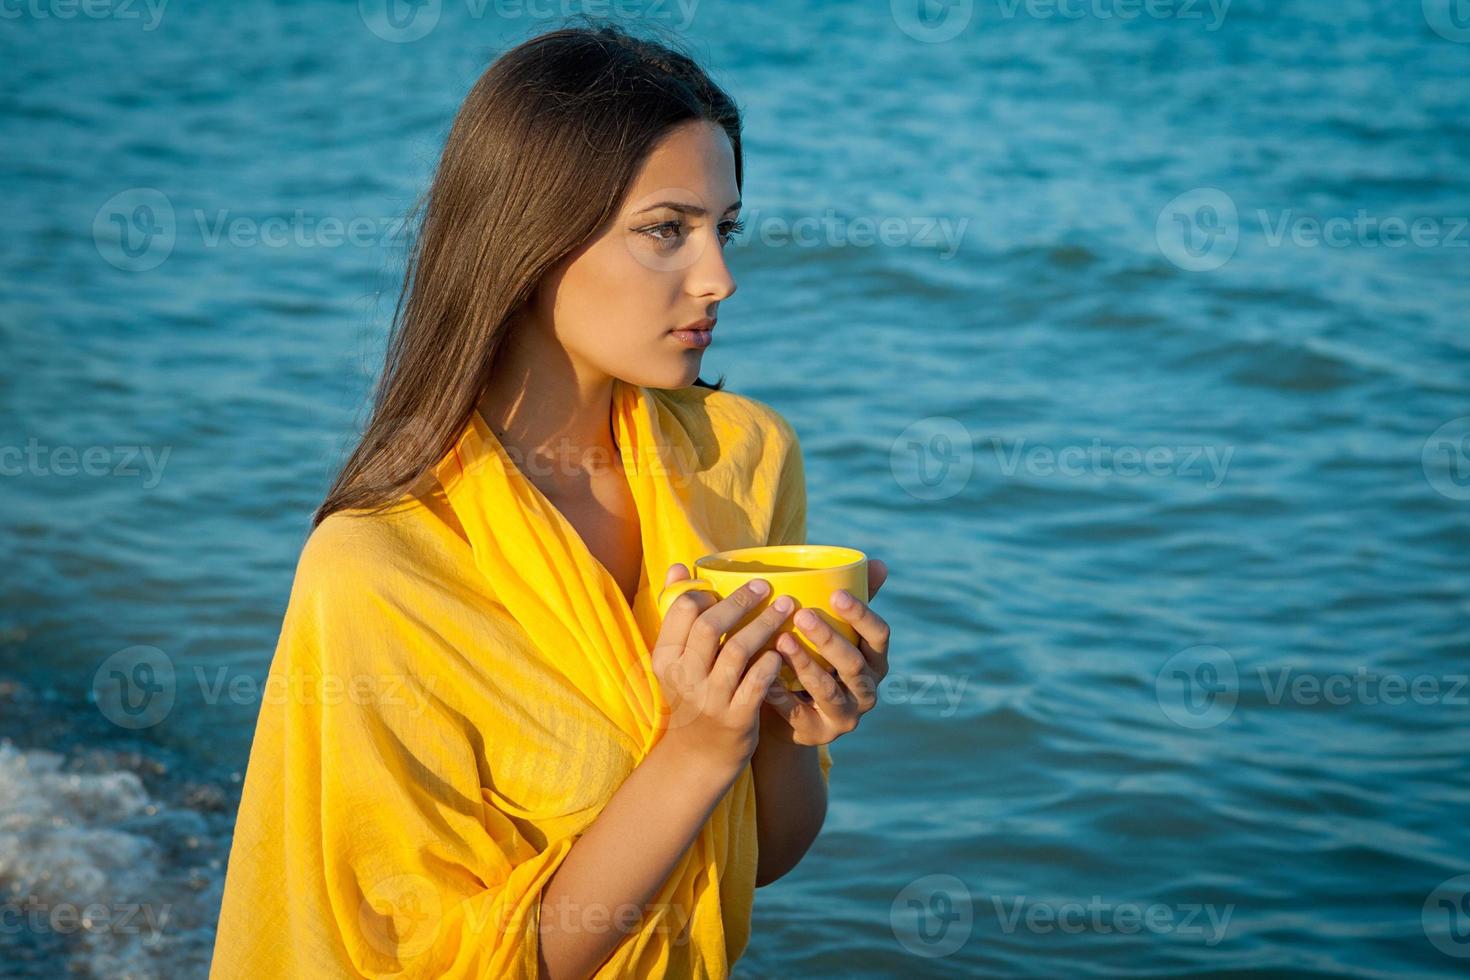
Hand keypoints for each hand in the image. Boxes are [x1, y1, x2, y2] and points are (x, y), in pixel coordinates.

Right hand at [651, 563, 796, 774]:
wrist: (701, 755)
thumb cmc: (694, 693)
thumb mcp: (676, 659)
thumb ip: (677, 613)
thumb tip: (678, 567)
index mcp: (665, 657)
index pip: (682, 609)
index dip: (709, 591)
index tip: (732, 585)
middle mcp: (682, 677)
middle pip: (710, 626)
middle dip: (741, 601)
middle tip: (767, 586)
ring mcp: (709, 699)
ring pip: (737, 651)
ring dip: (764, 625)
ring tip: (787, 608)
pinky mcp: (736, 719)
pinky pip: (757, 683)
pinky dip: (771, 662)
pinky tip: (782, 650)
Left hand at [760, 559, 890, 745]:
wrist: (788, 714)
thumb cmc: (813, 659)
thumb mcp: (834, 633)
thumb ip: (851, 601)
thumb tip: (877, 562)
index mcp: (875, 662)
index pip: (880, 636)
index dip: (862, 615)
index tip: (836, 594)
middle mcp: (867, 691)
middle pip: (854, 664)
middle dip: (829, 639)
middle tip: (801, 615)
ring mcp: (845, 716)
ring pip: (829, 691)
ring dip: (806, 665)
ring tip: (780, 640)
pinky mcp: (818, 734)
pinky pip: (798, 714)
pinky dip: (780, 694)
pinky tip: (763, 676)